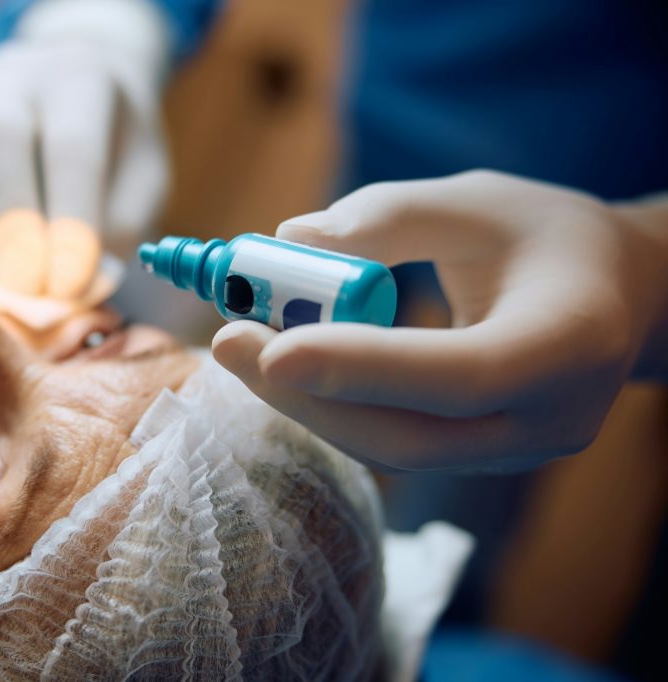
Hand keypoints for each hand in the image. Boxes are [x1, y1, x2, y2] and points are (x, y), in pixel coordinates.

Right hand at [0, 0, 169, 296]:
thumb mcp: (140, 192)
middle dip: (9, 221)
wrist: (73, 101)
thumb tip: (68, 294)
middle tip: (25, 285)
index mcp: (83, 83)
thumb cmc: (114, 159)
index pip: (73, 148)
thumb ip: (111, 236)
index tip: (68, 284)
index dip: (69, 220)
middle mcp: (17, 77)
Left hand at [212, 171, 667, 471]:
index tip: (272, 346)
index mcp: (570, 343)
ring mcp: (512, 452)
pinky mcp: (477, 456)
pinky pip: (393, 444)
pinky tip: (281, 368)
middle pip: (409, 436)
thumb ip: (388, 217)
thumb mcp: (479, 201)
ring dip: (305, 403)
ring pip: (391, 450)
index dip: (363, 369)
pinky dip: (331, 407)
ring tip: (239, 348)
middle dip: (306, 394)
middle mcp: (546, 420)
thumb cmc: (550, 236)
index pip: (460, 375)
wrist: (616, 297)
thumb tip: (287, 239)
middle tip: (226, 342)